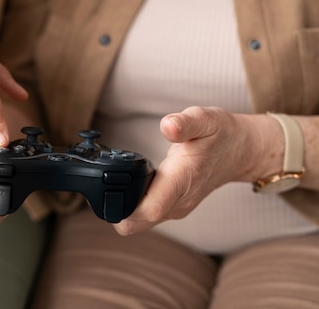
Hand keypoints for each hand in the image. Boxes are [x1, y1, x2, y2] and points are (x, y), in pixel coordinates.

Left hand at [114, 106, 270, 234]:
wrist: (241, 150)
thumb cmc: (220, 134)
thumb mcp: (205, 119)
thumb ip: (185, 123)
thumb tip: (167, 126)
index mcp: (182, 180)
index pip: (150, 209)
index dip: (124, 209)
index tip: (107, 193)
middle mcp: (179, 201)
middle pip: (138, 223)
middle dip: (114, 210)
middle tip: (102, 186)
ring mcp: (177, 208)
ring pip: (141, 222)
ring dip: (122, 209)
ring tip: (112, 183)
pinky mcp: (174, 207)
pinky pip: (147, 216)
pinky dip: (132, 207)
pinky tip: (127, 188)